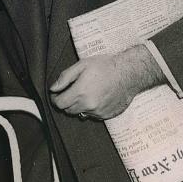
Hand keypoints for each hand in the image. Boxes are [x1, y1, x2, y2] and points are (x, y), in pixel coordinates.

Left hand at [49, 46, 163, 119]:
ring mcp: (98, 112)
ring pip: (80, 113)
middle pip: (68, 110)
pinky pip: (92, 115)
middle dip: (66, 102)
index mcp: (80, 93)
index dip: (55, 98)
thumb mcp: (82, 65)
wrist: (129, 73)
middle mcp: (88, 105)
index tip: (57, 93)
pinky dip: (90, 109)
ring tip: (84, 93)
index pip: (60, 104)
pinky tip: (95, 97)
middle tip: (70, 92)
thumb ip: (65, 77)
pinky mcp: (107, 115)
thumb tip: (53, 88)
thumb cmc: (105, 66)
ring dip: (78, 106)